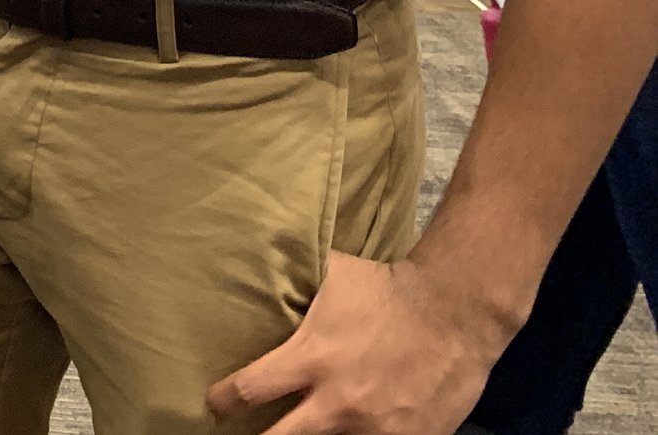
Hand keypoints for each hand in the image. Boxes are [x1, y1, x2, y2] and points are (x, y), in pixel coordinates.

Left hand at [208, 253, 501, 432]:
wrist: (454, 310)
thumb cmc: (386, 288)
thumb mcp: (331, 276)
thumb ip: (292, 282)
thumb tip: (249, 256)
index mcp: (312, 358)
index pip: (249, 391)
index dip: (224, 401)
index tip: (217, 404)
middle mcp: (339, 402)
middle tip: (247, 433)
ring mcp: (376, 428)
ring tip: (302, 428)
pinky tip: (352, 430)